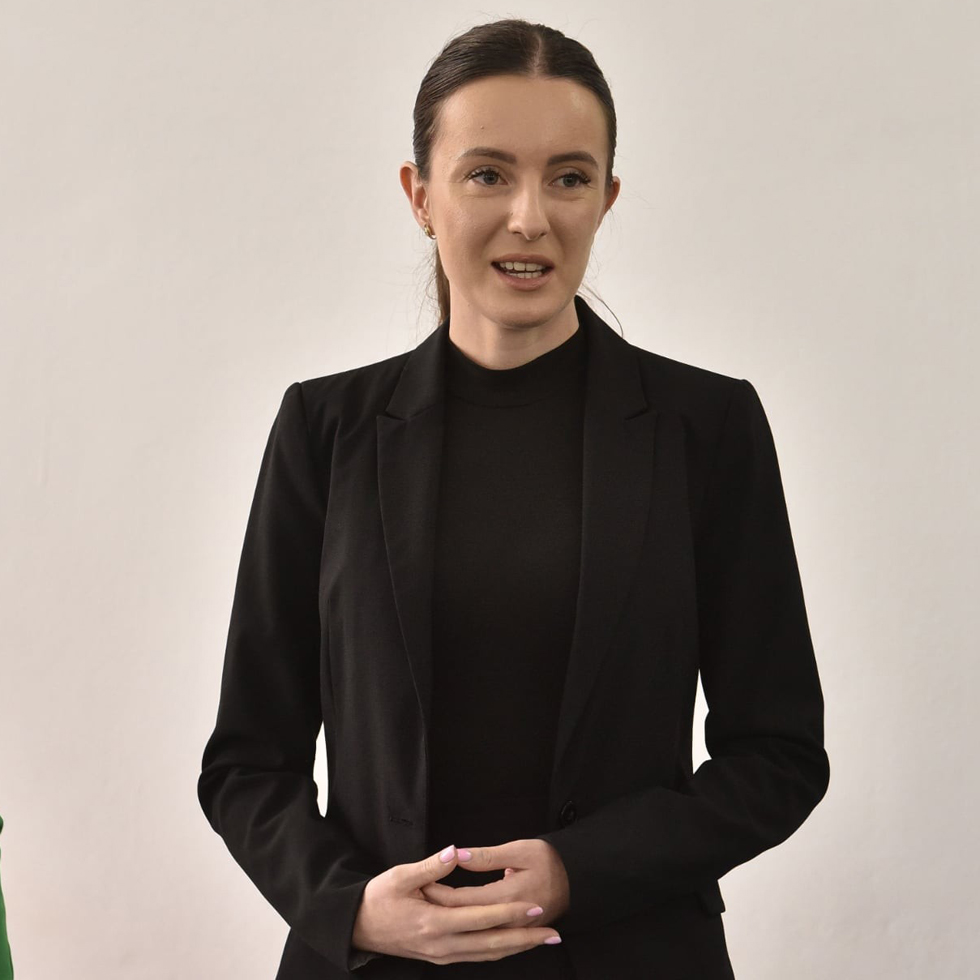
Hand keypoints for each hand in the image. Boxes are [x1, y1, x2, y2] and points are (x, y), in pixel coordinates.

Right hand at [351, 843, 562, 964]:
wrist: (357, 928)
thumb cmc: (378, 899)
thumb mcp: (400, 877)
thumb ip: (431, 867)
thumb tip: (455, 852)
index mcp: (435, 923)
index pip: (482, 919)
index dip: (510, 913)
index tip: (535, 906)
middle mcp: (442, 945)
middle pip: (492, 944)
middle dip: (525, 938)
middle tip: (554, 933)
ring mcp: (442, 955)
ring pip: (487, 954)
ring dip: (517, 948)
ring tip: (542, 940)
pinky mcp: (440, 957)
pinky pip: (476, 956)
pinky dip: (498, 951)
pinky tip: (512, 944)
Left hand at [421, 838, 570, 928]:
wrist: (579, 880)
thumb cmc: (550, 860)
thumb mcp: (520, 850)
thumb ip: (487, 856)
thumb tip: (456, 854)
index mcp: (506, 897)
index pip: (463, 900)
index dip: (440, 893)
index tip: (421, 884)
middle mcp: (507, 921)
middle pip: (465, 921)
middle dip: (441, 911)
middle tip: (418, 901)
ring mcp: (513, 932)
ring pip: (474, 937)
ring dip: (454, 928)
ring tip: (430, 919)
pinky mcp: (517, 935)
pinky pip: (489, 946)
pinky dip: (470, 940)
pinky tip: (460, 938)